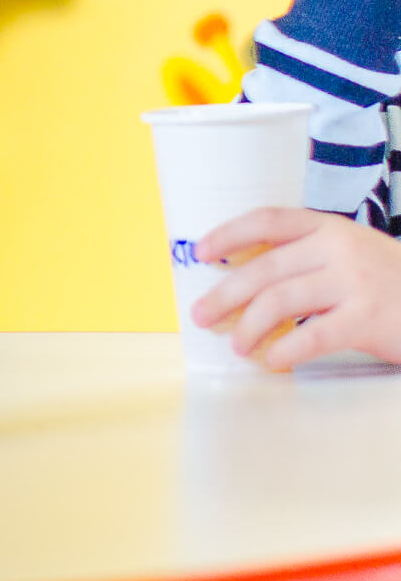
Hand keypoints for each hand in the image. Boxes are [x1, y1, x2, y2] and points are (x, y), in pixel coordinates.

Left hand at [191, 208, 400, 368]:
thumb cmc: (392, 285)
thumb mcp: (353, 254)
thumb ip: (308, 257)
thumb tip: (244, 278)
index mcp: (331, 228)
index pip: (268, 220)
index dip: (228, 234)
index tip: (200, 252)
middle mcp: (340, 249)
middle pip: (265, 267)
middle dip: (225, 294)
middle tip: (201, 316)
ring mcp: (356, 282)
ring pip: (281, 301)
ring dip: (249, 326)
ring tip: (237, 345)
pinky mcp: (369, 318)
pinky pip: (312, 336)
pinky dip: (285, 350)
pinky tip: (273, 360)